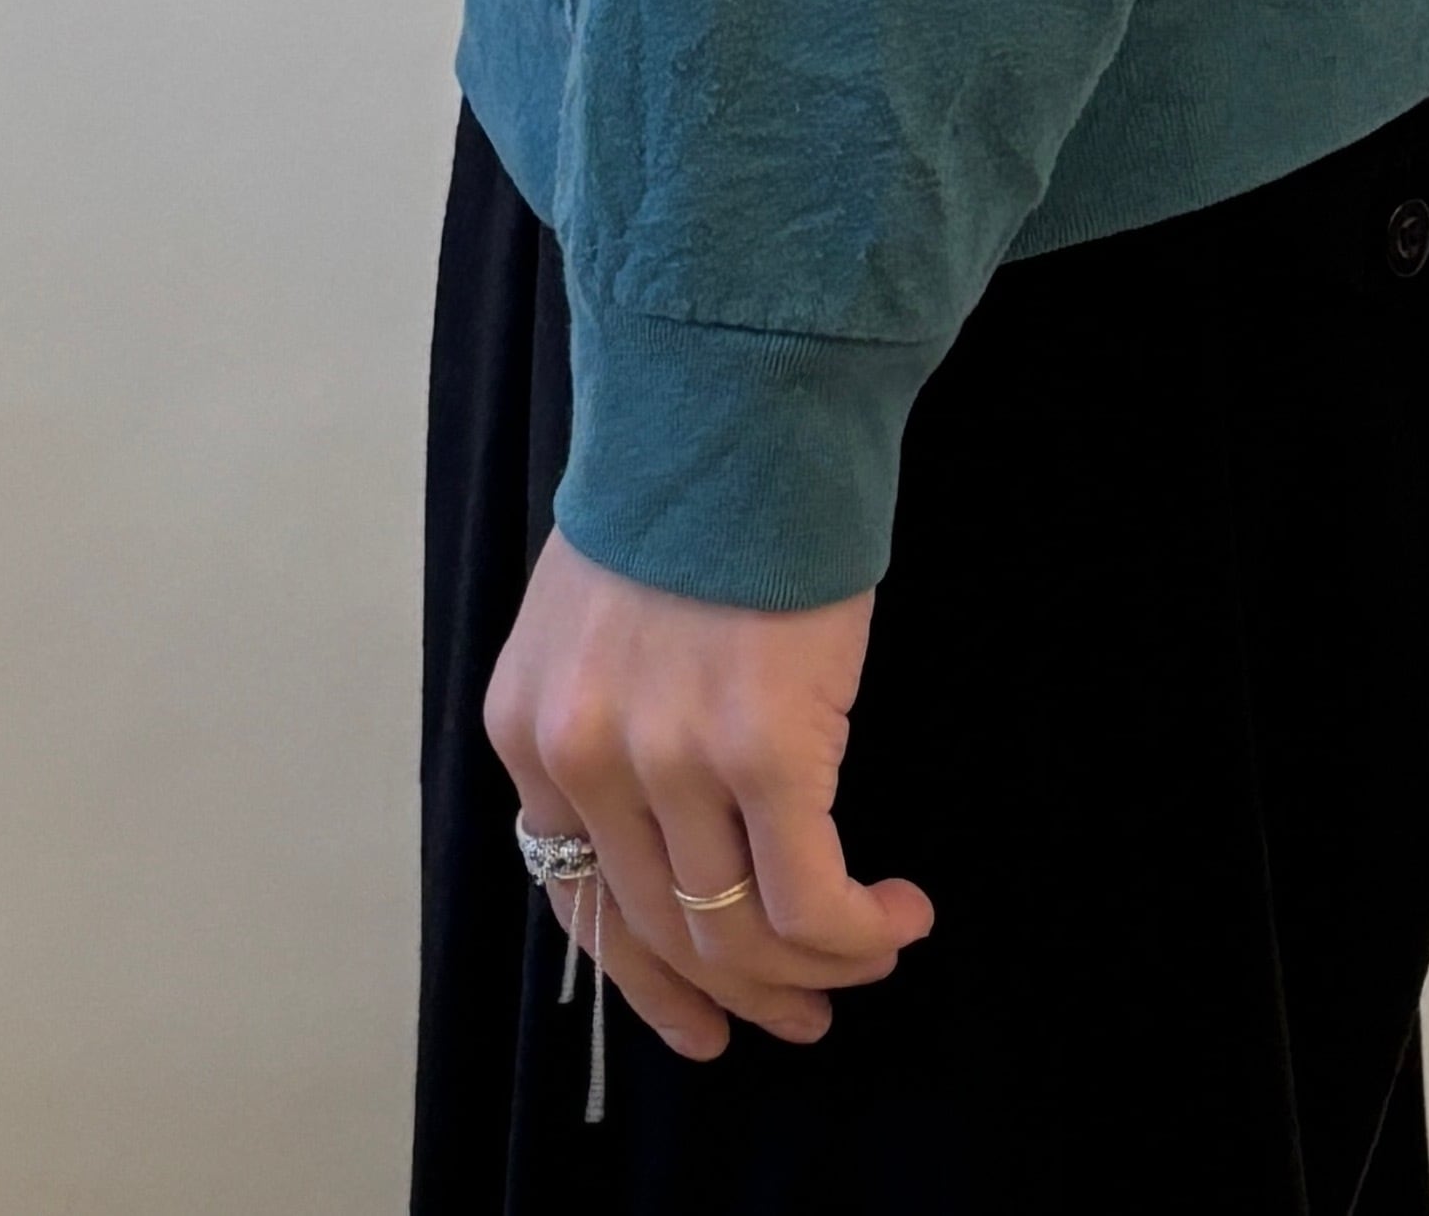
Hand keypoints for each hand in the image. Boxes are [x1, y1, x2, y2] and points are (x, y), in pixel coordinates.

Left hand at [482, 524, 935, 1064]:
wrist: (739, 404)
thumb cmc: (688, 498)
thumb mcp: (595, 623)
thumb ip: (608, 729)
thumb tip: (668, 845)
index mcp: (528, 730)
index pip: (577, 902)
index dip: (648, 982)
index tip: (705, 1024)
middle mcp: (581, 760)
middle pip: (660, 932)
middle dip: (740, 992)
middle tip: (806, 1015)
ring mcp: (668, 761)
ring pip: (738, 933)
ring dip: (819, 968)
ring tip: (872, 954)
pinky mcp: (762, 752)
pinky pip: (809, 901)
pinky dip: (860, 930)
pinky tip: (900, 911)